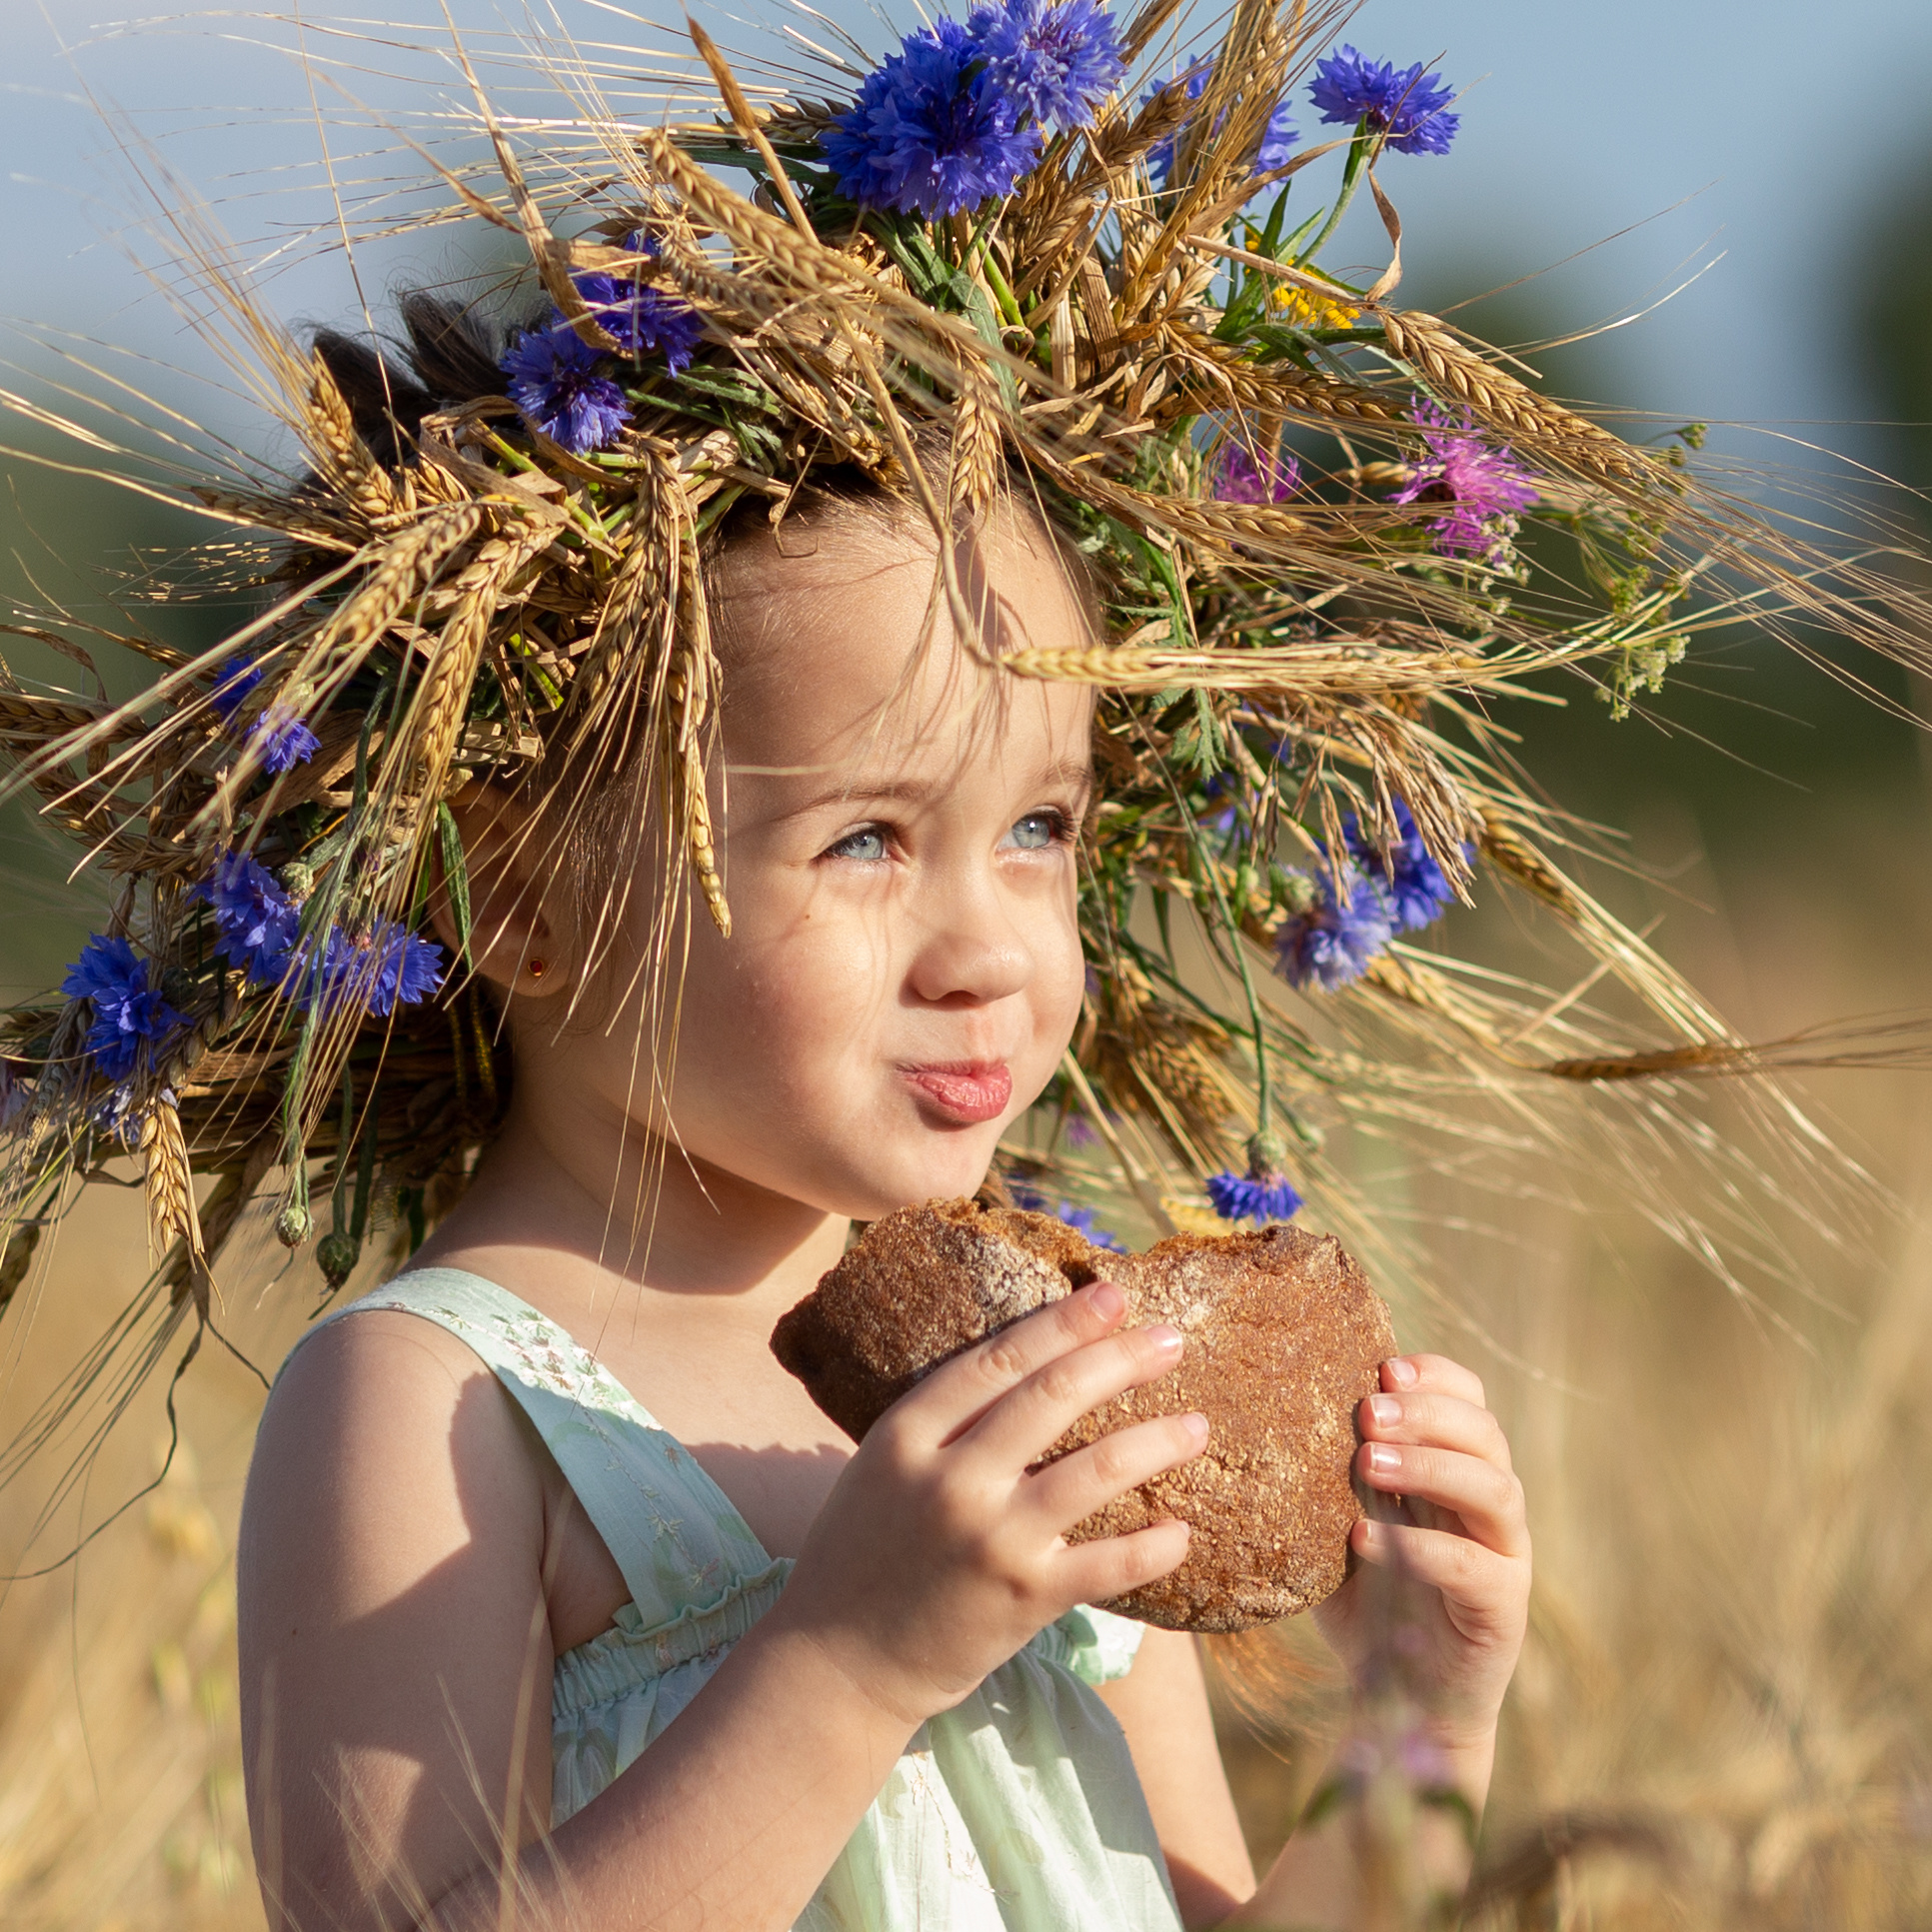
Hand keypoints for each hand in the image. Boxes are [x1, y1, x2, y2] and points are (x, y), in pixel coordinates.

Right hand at [773, 1280, 1205, 1728]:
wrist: (836, 1664)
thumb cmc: (861, 1553)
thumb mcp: (881, 1467)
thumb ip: (941, 1423)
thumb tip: (1027, 1369)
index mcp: (907, 1434)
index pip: (999, 1358)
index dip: (1063, 1322)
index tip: (1112, 1296)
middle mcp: (950, 1479)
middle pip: (1054, 1397)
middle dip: (1121, 1360)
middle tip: (1171, 1341)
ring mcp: (990, 1539)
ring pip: (1095, 1470)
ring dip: (1156, 1441)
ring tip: (1196, 1426)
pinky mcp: (1023, 1599)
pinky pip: (1109, 1564)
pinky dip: (1154, 1545)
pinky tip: (1182, 1530)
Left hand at [1313, 1354, 1529, 1788]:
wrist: (1403, 1699)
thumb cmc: (1369, 1599)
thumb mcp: (1342, 1524)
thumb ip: (1329, 1476)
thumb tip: (1265, 1412)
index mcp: (1456, 1470)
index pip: (1470, 1400)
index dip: (1435, 1376)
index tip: (1383, 1367)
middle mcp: (1489, 1505)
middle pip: (1486, 1433)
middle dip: (1427, 1413)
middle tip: (1366, 1413)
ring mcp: (1504, 1554)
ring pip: (1496, 1488)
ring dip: (1432, 1466)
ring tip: (1369, 1463)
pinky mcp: (1502, 1607)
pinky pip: (1475, 1566)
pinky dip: (1421, 1547)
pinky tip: (1365, 1539)